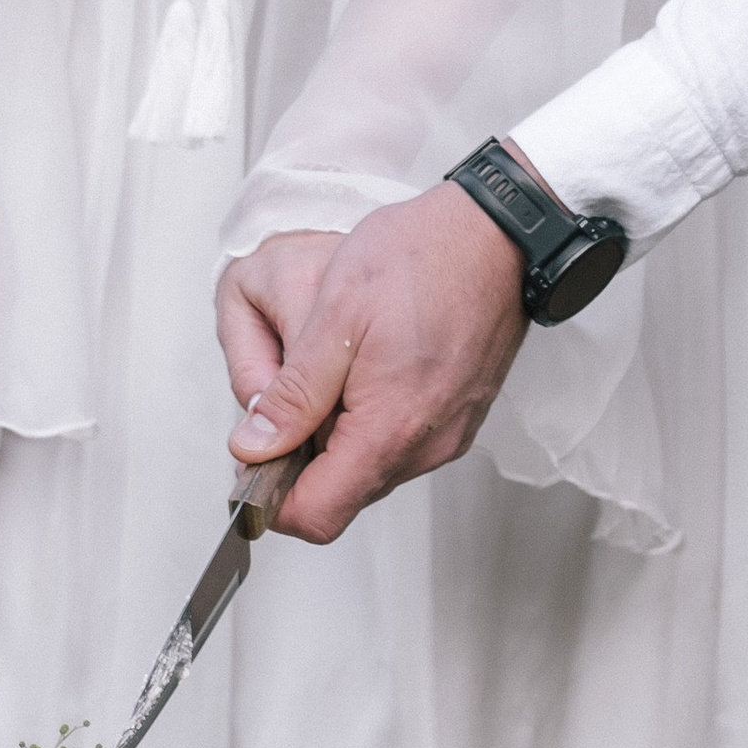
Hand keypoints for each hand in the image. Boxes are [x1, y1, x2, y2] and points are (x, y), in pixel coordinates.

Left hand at [226, 182, 526, 542]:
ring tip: (331, 368)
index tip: (251, 458)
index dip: (271, 500)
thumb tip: (253, 448)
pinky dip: (370, 420)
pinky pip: (401, 442)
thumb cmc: (420, 258)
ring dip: (336, 436)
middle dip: (301, 460)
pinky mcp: (460, 417)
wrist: (495, 231)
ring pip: (370, 468)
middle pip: (342, 495)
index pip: (316, 516)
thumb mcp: (335, 316)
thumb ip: (294, 394)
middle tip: (286, 394)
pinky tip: (366, 366)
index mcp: (389, 430)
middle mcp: (426, 447)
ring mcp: (449, 434)